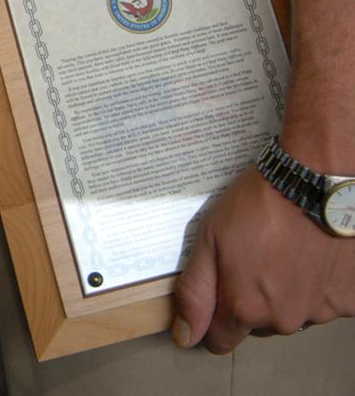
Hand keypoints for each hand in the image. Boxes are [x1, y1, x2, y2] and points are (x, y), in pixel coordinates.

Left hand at [172, 166, 354, 353]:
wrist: (316, 181)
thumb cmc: (259, 206)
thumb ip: (195, 293)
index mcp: (245, 308)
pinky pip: (326, 302)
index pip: (222, 341)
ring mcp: (321, 311)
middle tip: (254, 258)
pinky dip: (319, 285)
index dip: (214, 319)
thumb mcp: (209, 241)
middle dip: (251, 301)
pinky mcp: (351, 298)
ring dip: (287, 293)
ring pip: (294, 314)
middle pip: (259, 325)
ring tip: (286, 252)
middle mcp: (285, 319)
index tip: (219, 292)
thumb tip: (185, 336)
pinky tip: (313, 255)